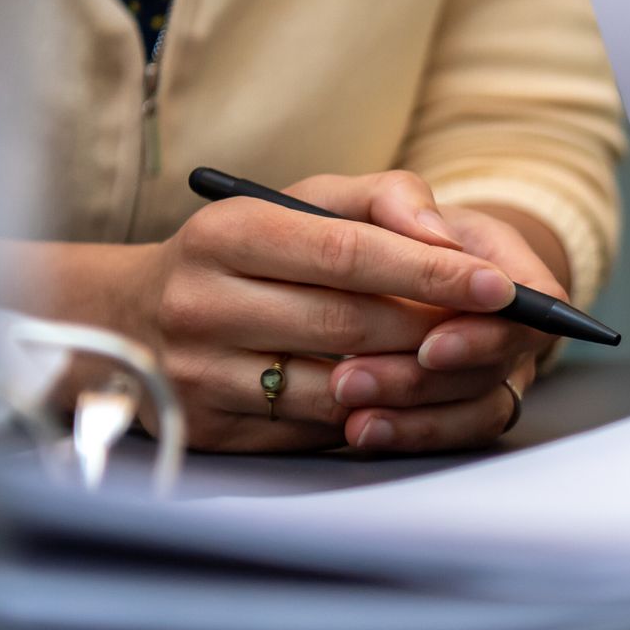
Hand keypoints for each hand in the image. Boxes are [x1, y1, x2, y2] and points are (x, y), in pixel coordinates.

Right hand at [115, 171, 518, 452]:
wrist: (132, 318)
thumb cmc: (246, 250)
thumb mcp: (303, 200)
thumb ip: (384, 199)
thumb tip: (446, 238)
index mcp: (227, 233)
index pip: (349, 253)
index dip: (430, 271)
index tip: (497, 285)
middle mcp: (202, 303)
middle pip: (350, 326)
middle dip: (434, 329)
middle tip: (493, 330)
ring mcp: (200, 374)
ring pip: (337, 389)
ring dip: (410, 381)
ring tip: (453, 363)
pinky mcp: (210, 429)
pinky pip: (313, 431)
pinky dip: (368, 415)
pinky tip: (399, 396)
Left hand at [322, 201, 565, 454]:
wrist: (369, 266)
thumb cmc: (380, 227)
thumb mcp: (378, 197)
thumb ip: (399, 198)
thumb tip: (433, 236)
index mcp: (510, 270)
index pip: (533, 307)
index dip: (488, 333)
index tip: (431, 344)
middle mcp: (511, 330)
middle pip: (495, 368)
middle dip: (425, 380)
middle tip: (354, 379)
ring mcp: (488, 376)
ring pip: (476, 412)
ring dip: (415, 418)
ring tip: (350, 411)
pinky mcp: (457, 411)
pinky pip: (453, 437)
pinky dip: (410, 436)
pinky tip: (361, 431)